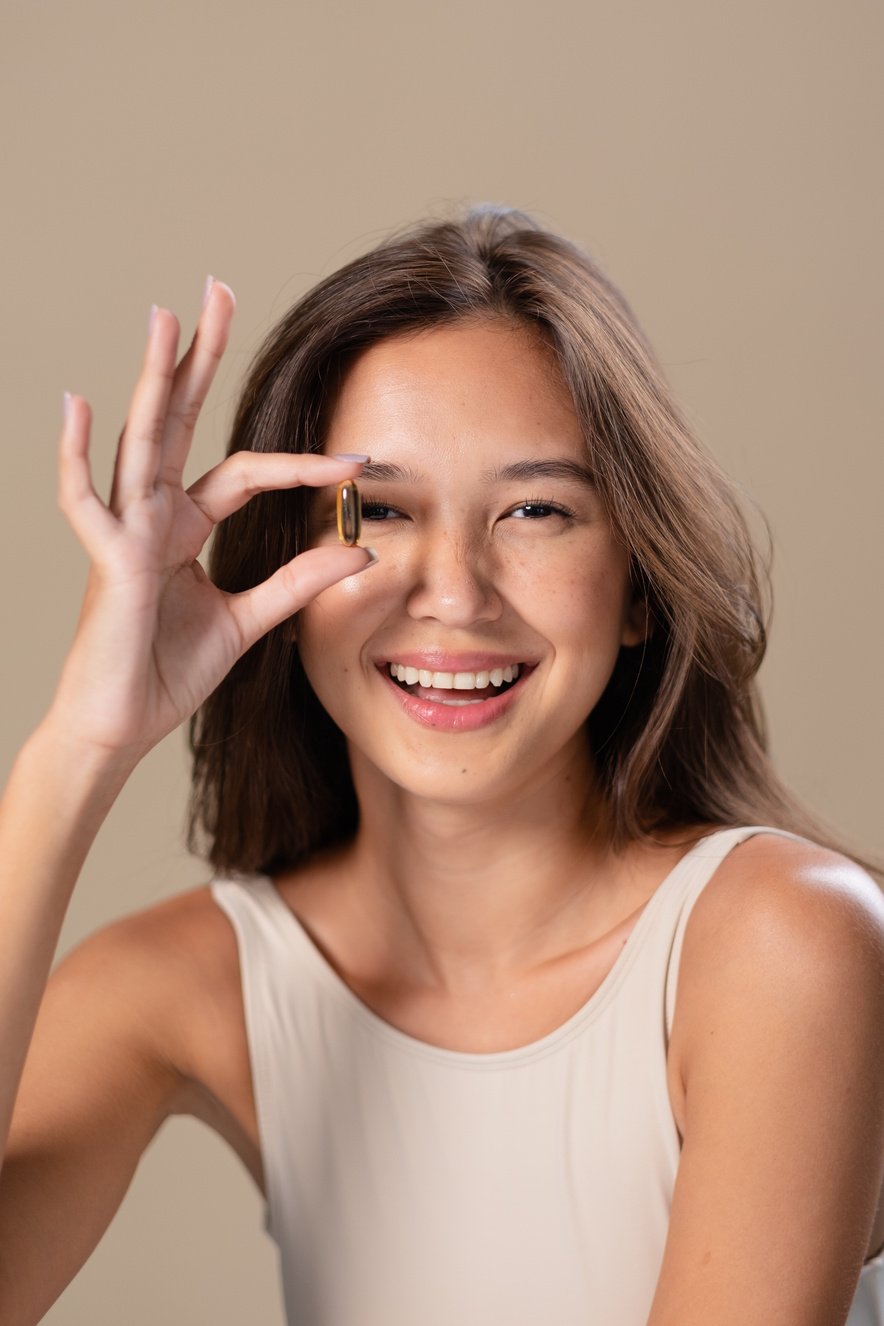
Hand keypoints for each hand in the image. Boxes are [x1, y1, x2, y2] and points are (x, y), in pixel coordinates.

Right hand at [50, 280, 372, 762]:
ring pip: (142, 441)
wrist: (120, 726)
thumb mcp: (248, 621)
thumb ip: (296, 583)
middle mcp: (153, 516)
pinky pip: (86, 501)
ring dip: (155, 381)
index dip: (301, 464)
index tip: (357, 460)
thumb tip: (358, 549)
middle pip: (182, 422)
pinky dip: (77, 455)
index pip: (246, 471)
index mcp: (184, 526)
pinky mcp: (106, 561)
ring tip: (166, 320)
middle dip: (201, 358)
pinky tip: (77, 404)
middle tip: (218, 290)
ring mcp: (125, 532)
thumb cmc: (165, 671)